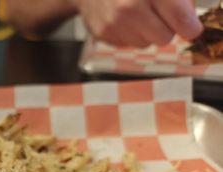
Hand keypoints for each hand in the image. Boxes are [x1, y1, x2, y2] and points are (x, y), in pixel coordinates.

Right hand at [72, 0, 202, 46]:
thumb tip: (189, 21)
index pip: (181, 20)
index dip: (190, 26)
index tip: (190, 26)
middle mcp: (130, 6)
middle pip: (164, 38)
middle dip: (166, 28)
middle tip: (159, 13)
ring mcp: (114, 22)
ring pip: (145, 43)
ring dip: (145, 31)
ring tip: (137, 12)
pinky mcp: (102, 33)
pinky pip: (127, 44)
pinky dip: (128, 33)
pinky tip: (122, 17)